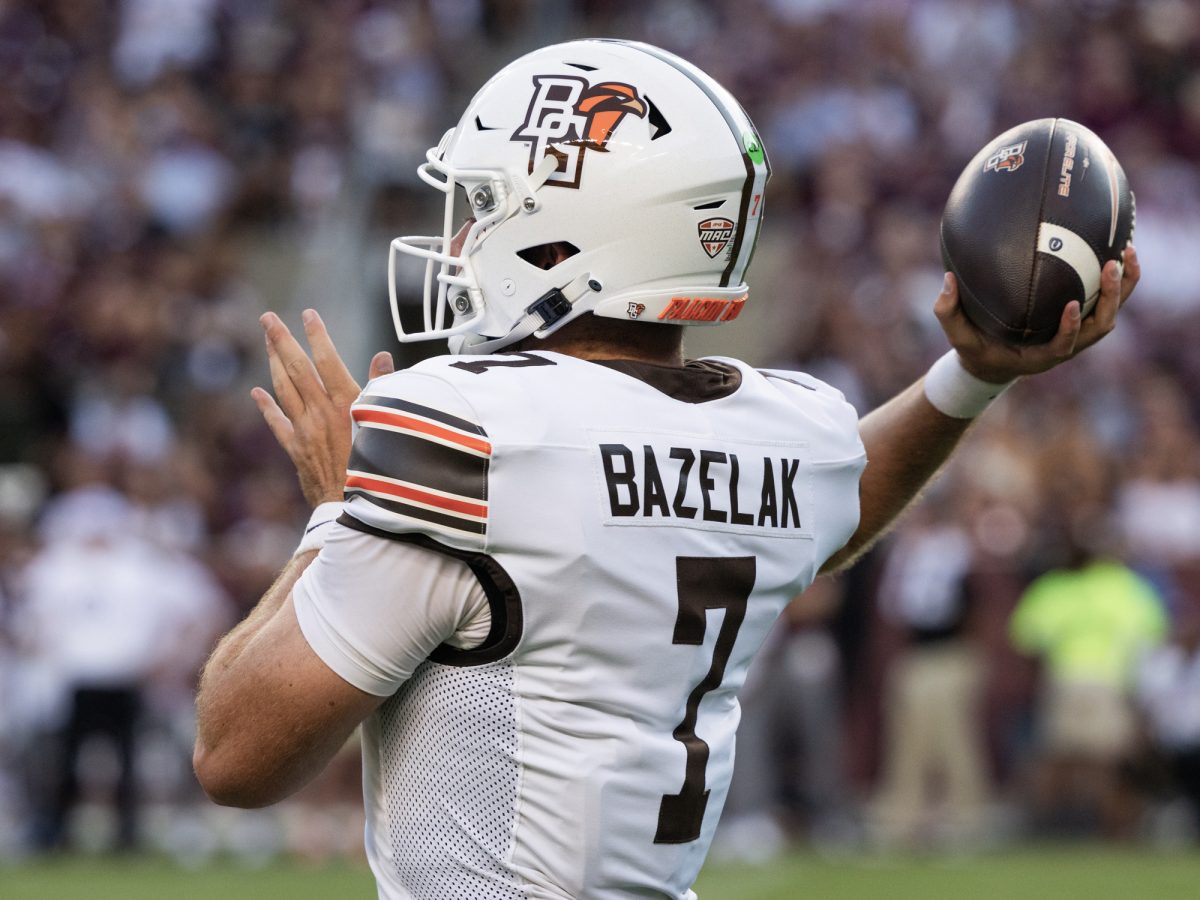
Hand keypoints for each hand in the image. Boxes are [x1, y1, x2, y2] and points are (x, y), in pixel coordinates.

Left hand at [252, 309, 394, 506]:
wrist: (356, 509)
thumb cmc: (380, 468)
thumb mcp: (388, 425)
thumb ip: (381, 388)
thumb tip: (383, 357)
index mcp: (346, 404)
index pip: (328, 360)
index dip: (317, 335)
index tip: (308, 313)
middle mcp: (321, 413)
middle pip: (297, 369)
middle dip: (282, 340)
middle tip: (268, 318)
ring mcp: (306, 431)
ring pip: (284, 390)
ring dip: (273, 363)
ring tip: (266, 342)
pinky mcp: (297, 450)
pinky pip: (278, 423)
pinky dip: (267, 407)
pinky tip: (257, 392)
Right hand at [935, 245, 1139, 383]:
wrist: (995, 362)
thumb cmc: (976, 349)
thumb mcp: (958, 337)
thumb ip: (948, 312)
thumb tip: (947, 278)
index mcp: (1041, 356)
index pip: (1064, 346)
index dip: (1072, 329)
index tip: (1073, 304)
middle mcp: (1067, 346)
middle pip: (1102, 326)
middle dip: (1112, 297)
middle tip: (1111, 264)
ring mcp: (1079, 334)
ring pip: (1112, 313)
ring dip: (1125, 285)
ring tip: (1127, 250)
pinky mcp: (1083, 321)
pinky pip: (1107, 300)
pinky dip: (1118, 279)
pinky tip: (1118, 248)